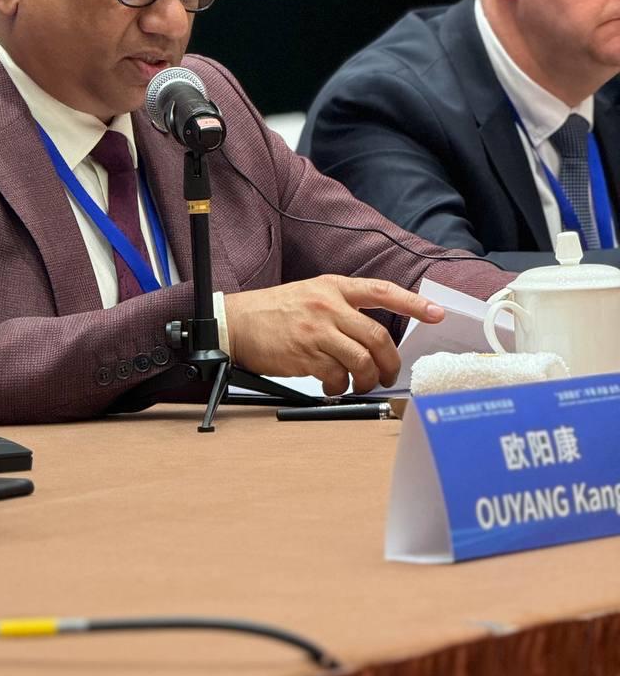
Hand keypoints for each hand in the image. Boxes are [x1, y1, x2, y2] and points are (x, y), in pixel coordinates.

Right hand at [224, 276, 443, 395]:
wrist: (237, 323)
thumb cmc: (274, 312)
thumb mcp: (310, 295)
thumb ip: (341, 308)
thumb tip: (373, 336)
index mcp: (333, 287)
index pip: (381, 291)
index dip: (413, 303)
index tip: (437, 314)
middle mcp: (328, 306)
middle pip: (377, 336)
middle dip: (389, 362)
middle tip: (387, 374)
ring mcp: (317, 330)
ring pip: (362, 360)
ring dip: (367, 379)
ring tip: (360, 384)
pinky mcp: (306, 354)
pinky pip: (337, 377)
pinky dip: (339, 387)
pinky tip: (332, 386)